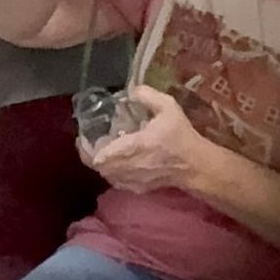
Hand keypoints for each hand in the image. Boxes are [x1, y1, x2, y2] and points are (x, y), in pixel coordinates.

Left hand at [83, 83, 206, 192]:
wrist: (196, 165)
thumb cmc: (182, 136)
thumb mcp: (169, 108)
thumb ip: (148, 95)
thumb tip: (130, 91)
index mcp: (137, 145)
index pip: (104, 155)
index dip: (88, 149)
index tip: (82, 137)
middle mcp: (132, 165)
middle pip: (100, 167)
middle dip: (89, 155)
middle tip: (87, 141)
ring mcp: (135, 180)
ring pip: (106, 176)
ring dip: (99, 164)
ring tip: (98, 151)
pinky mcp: (139, 188)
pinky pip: (117, 182)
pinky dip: (110, 174)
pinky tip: (113, 164)